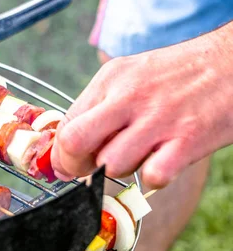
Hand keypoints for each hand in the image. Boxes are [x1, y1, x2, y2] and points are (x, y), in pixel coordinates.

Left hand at [52, 24, 232, 188]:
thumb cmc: (177, 74)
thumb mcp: (131, 75)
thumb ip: (100, 105)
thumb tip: (70, 143)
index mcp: (110, 79)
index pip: (66, 124)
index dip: (61, 152)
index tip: (68, 163)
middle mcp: (128, 97)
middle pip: (75, 142)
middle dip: (75, 165)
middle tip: (88, 169)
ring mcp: (158, 118)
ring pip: (111, 165)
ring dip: (119, 170)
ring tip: (137, 155)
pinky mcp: (188, 139)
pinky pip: (153, 175)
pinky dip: (153, 177)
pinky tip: (163, 161)